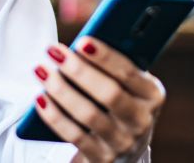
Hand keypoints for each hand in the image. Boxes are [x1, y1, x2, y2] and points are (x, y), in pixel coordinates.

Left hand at [33, 37, 164, 162]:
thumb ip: (112, 65)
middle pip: (109, 94)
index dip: (105, 57)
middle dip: (79, 70)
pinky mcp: (102, 158)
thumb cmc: (119, 101)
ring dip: (61, 90)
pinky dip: (55, 116)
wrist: (124, 148)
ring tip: (41, 70)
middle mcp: (142, 120)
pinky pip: (75, 136)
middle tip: (54, 51)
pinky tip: (40, 98)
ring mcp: (123, 142)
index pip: (129, 73)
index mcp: (152, 94)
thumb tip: (81, 45)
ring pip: (89, 115)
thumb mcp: (126, 84)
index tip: (82, 41)